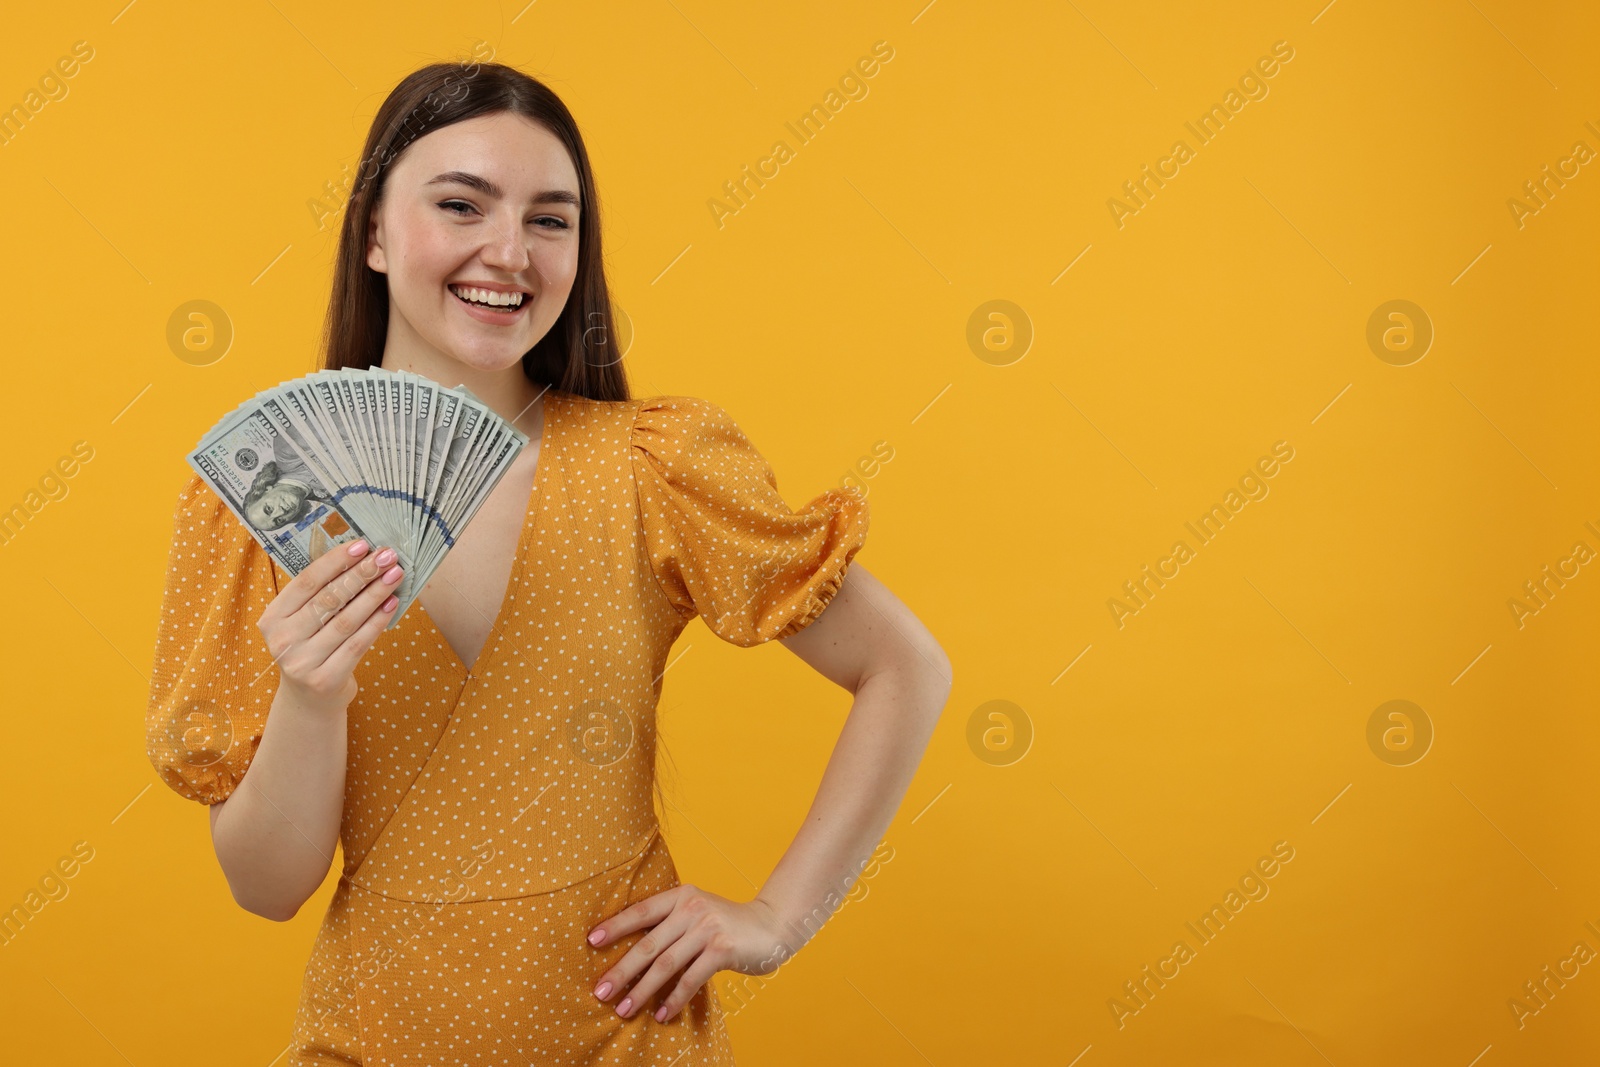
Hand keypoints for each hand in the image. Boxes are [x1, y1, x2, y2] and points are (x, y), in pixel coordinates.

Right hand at [257, 538, 404, 708]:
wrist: (309, 700)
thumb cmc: (312, 648)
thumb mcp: (303, 622)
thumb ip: (321, 596)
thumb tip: (361, 557)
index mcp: (272, 618)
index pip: (307, 581)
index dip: (336, 561)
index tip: (363, 544)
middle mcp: (282, 640)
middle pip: (329, 599)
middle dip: (362, 574)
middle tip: (387, 556)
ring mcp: (301, 662)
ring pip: (346, 620)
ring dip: (375, 594)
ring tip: (395, 576)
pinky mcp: (324, 680)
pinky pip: (357, 644)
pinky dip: (377, 622)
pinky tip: (392, 604)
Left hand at [587, 885, 794, 1022]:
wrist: (771, 927)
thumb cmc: (727, 923)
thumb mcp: (698, 912)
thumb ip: (672, 923)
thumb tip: (633, 953)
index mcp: (681, 896)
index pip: (641, 911)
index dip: (615, 926)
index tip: (591, 941)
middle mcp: (692, 909)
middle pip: (648, 944)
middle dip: (621, 970)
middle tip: (600, 991)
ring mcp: (708, 929)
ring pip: (665, 965)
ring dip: (642, 990)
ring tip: (624, 1009)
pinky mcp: (722, 950)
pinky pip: (690, 979)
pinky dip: (673, 999)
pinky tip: (661, 1014)